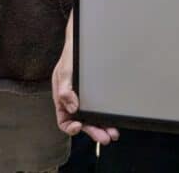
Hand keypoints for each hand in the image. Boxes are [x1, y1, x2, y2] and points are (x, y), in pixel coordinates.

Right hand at [52, 14, 119, 144]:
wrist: (85, 40)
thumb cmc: (70, 55)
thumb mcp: (64, 71)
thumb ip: (65, 89)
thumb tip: (73, 108)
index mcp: (62, 99)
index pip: (64, 120)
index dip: (70, 127)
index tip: (78, 127)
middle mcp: (75, 102)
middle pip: (83, 123)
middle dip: (93, 131)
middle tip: (105, 138)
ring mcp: (87, 98)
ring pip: (94, 118)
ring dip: (103, 127)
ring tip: (113, 133)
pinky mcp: (98, 93)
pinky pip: (102, 108)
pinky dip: (108, 115)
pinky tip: (115, 119)